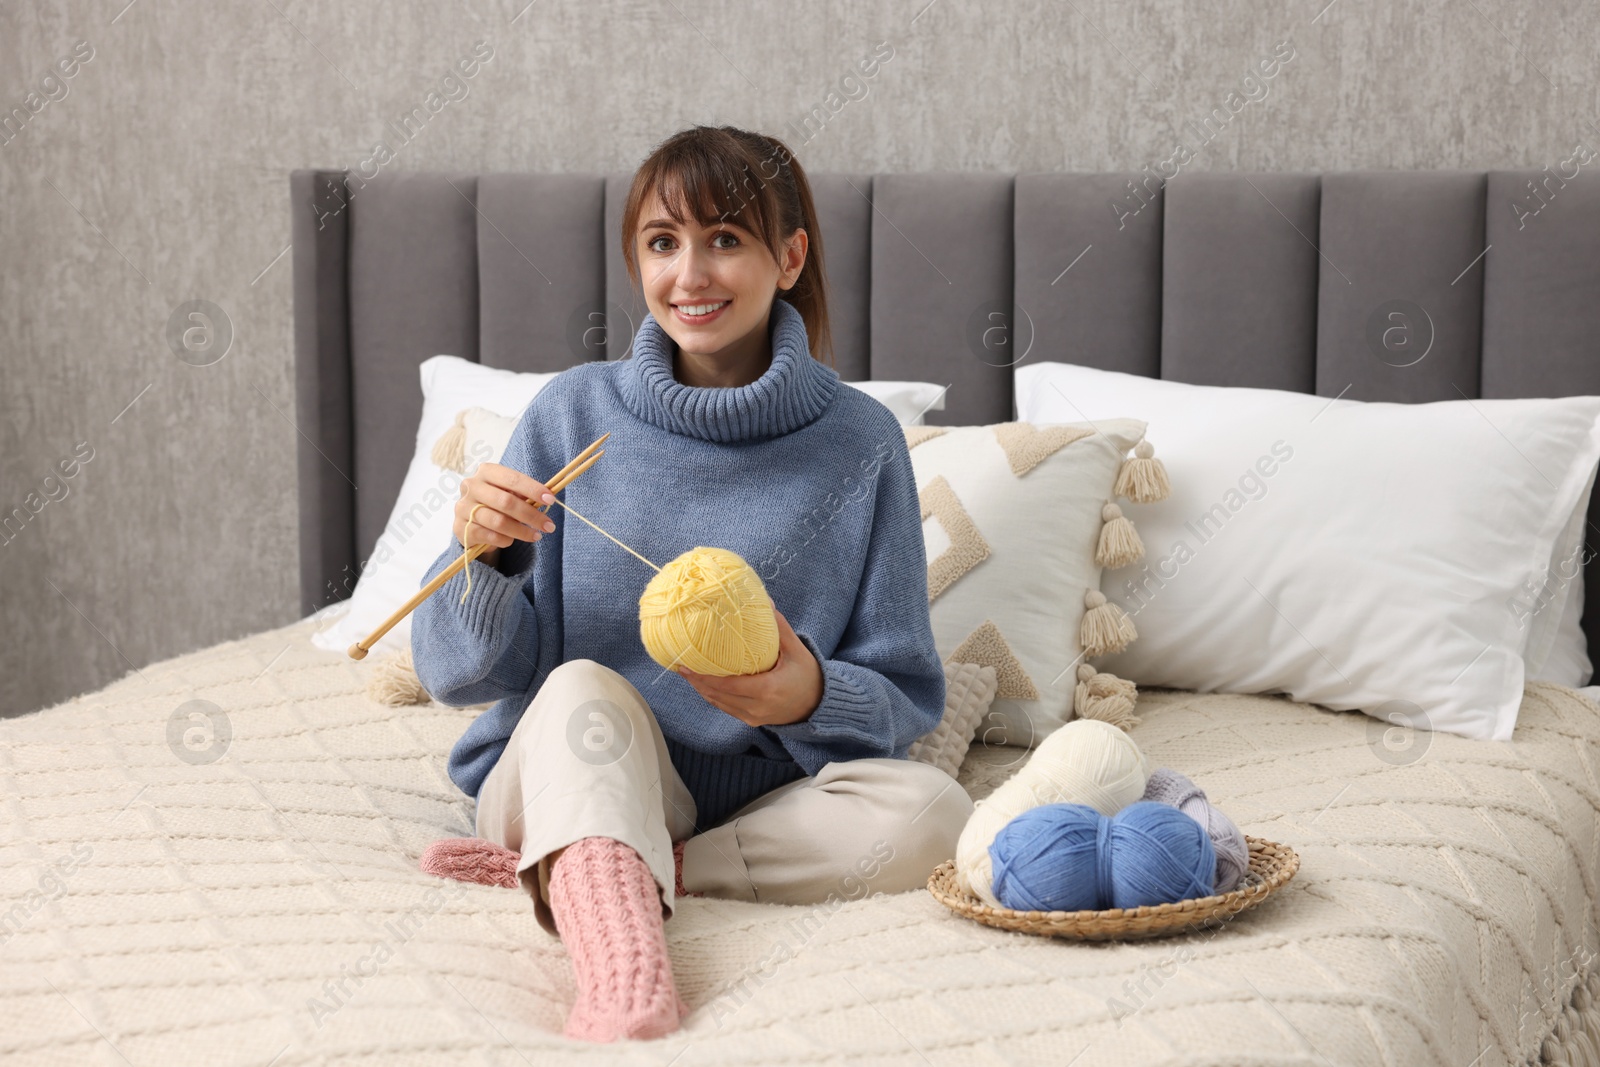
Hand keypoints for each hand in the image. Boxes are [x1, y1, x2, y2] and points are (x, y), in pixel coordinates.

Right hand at [453, 461, 558, 565]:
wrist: (472, 522)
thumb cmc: (497, 504)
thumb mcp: (510, 493)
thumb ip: (524, 494)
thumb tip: (547, 498)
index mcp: (486, 471)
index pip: (512, 478)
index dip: (533, 489)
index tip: (551, 500)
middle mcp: (471, 486)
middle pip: (506, 501)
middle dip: (531, 515)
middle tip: (549, 525)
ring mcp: (463, 507)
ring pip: (499, 522)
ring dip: (522, 531)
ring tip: (536, 536)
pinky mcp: (460, 527)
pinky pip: (490, 536)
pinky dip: (506, 540)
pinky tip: (512, 540)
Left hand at [677, 608, 823, 726]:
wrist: (819, 705)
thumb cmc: (809, 676)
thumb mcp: (796, 649)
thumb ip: (779, 627)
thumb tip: (764, 602)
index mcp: (767, 690)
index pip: (727, 685)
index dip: (704, 677)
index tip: (686, 665)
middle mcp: (757, 707)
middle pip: (717, 696)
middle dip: (696, 681)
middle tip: (680, 664)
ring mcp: (753, 717)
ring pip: (718, 703)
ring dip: (701, 689)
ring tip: (686, 672)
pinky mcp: (751, 720)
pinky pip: (726, 708)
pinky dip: (712, 695)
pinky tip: (702, 683)